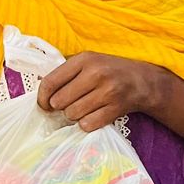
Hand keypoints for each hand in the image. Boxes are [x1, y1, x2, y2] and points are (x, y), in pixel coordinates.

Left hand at [37, 52, 170, 132]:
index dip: (42, 98)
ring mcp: (108, 91)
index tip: (44, 104)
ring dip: (74, 115)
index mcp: (85, 59)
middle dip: (61, 107)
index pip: (50, 82)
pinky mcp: (116, 108)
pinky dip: (87, 123)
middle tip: (69, 104)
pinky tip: (93, 115)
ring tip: (84, 108)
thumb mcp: (89, 62)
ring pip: (72, 114)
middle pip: (59, 102)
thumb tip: (40, 93)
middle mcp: (96, 73)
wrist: (143, 81)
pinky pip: (88, 124)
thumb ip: (65, 72)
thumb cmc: (109, 71)